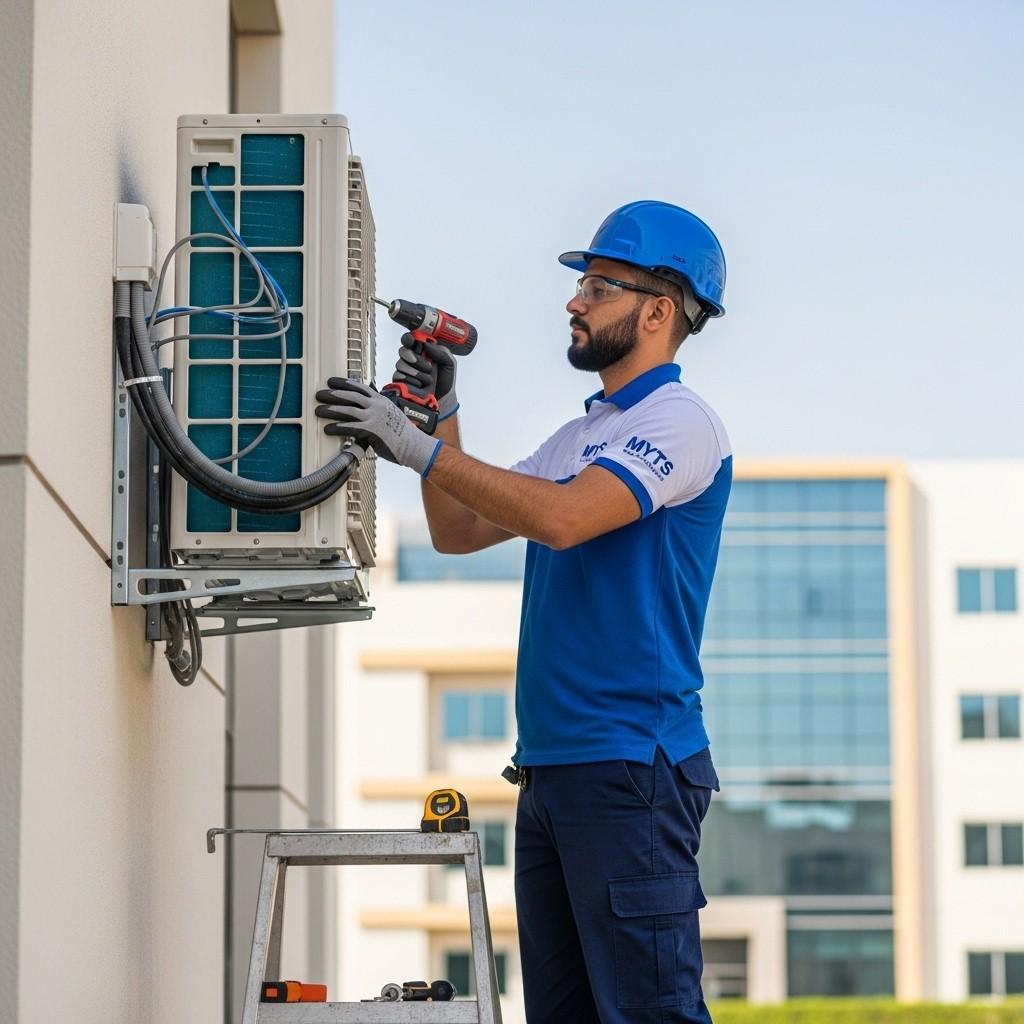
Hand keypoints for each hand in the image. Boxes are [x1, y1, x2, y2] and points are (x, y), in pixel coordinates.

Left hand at [315, 378, 440, 474]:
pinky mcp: (371, 430)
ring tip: (318, 410)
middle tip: (319, 394)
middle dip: (333, 394)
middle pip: (350, 395)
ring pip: (347, 410)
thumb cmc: (403, 435)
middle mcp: (377, 405)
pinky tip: (328, 428)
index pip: (359, 387)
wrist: (415, 446)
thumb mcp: (391, 416)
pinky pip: (350, 427)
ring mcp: (374, 417)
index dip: (344, 383)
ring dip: (330, 409)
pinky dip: (337, 427)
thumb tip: (364, 413)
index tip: (331, 381)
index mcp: (381, 400)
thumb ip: (378, 412)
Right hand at [393, 335, 457, 418]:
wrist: (443, 399)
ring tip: (428, 380)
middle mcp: (412, 359)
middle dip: (414, 357)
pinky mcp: (400, 381)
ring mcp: (405, 370)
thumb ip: (441, 351)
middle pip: (403, 350)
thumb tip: (426, 344)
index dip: (409, 338)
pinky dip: (412, 381)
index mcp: (423, 352)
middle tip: (426, 366)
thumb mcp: (449, 363)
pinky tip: (420, 385)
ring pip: (400, 364)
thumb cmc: (445, 381)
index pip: (410, 340)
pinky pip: (398, 376)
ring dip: (417, 372)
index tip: (412, 341)